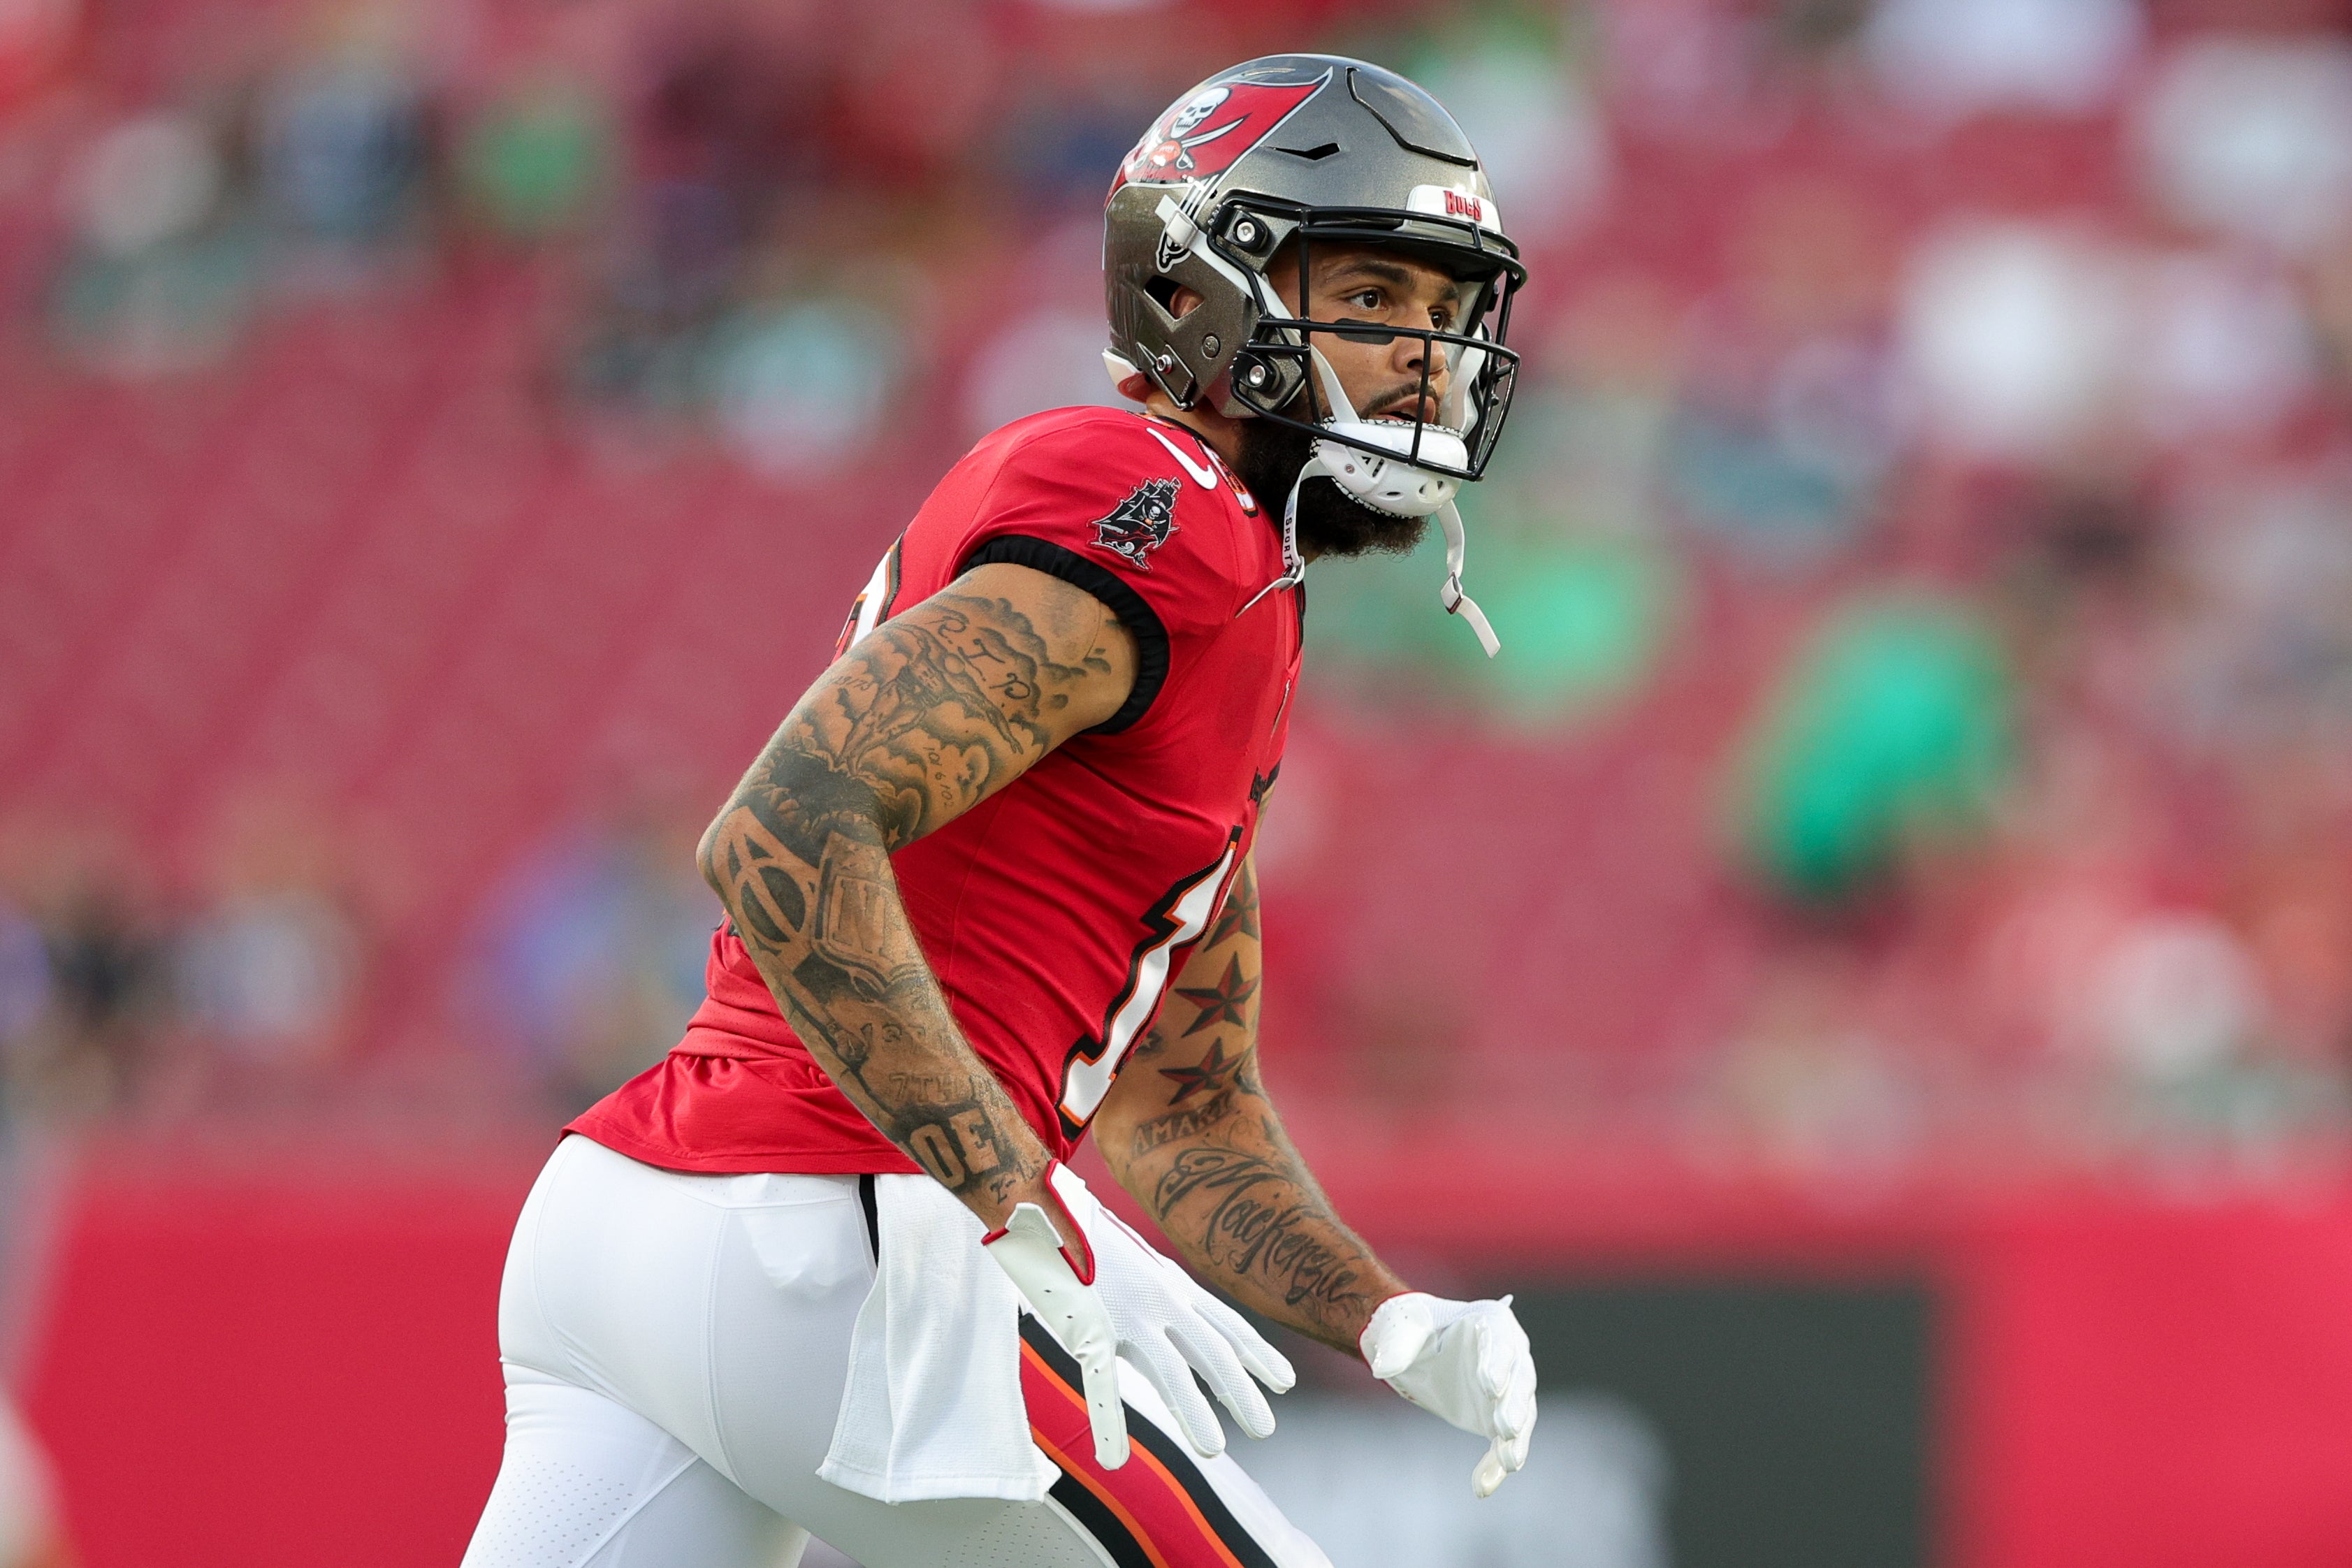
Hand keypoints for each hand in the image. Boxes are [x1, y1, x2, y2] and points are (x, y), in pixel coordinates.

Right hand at [983, 1163, 1294, 1467]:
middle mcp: (1161, 1298)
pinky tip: (1114, 1457)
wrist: (1041, 1205)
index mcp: (1173, 1284)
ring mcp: (1127, 1314)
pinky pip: (1101, 1384)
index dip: (1258, 1355)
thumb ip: (1160, 1301)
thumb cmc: (1087, 1234)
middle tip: (1265, 1428)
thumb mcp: (1139, 1264)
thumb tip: (1179, 1340)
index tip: (1284, 1381)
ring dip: (1194, 1414)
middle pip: (1213, 1351)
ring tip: (1215, 1449)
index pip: (1228, 1324)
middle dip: (1242, 1391)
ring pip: (1171, 1371)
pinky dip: (1109, 1424)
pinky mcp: (1089, 1328)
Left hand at [1360, 1291, 1537, 1496]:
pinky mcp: (1497, 1419)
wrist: (1412, 1349)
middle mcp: (1509, 1355)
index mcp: (1491, 1322)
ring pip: (1520, 1416)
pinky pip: (1502, 1445)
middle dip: (1514, 1406)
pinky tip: (1483, 1486)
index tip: (1490, 1386)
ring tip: (1509, 1462)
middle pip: (1519, 1381)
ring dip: (1515, 1440)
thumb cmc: (1411, 1329)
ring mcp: (1507, 1390)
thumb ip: (1396, 1347)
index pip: (1500, 1342)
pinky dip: (1494, 1466)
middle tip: (1506, 1428)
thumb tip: (1382, 1369)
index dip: (1497, 1364)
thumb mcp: (1401, 1330)